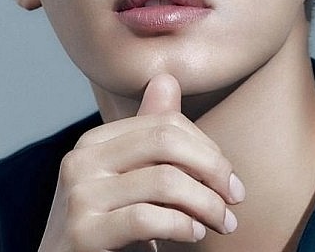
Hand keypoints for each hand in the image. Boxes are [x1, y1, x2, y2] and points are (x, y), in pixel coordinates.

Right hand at [38, 74, 244, 250]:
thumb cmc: (108, 228)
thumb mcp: (130, 179)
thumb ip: (149, 135)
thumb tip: (166, 80)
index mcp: (94, 142)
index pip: (166, 123)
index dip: (207, 148)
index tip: (229, 180)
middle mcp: (80, 160)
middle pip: (166, 141)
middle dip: (213, 169)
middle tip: (235, 198)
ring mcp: (78, 196)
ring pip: (164, 181)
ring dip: (207, 204)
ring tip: (223, 223)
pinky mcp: (82, 233)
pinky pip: (148, 218)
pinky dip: (183, 226)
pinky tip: (194, 234)